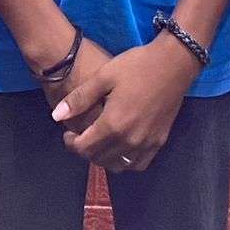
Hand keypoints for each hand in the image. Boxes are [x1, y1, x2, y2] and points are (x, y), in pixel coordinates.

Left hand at [51, 36, 198, 171]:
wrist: (174, 63)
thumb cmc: (137, 65)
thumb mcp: (105, 76)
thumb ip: (80, 98)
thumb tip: (56, 116)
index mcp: (112, 124)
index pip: (84, 148)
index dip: (71, 143)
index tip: (68, 132)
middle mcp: (129, 140)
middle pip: (98, 159)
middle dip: (84, 150)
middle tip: (81, 135)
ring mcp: (146, 144)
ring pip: (117, 165)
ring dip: (103, 158)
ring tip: (99, 141)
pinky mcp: (159, 142)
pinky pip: (138, 164)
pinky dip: (125, 161)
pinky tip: (121, 147)